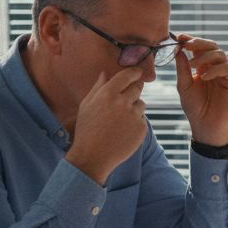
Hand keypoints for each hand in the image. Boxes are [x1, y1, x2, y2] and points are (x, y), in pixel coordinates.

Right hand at [65, 68, 146, 184]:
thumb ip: (98, 88)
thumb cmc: (87, 129)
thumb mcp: (86, 105)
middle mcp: (123, 103)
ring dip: (134, 108)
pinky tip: (123, 131)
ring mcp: (134, 116)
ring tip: (120, 120)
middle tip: (126, 98)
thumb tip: (105, 73)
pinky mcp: (141, 129)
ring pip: (141, 104)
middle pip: (137, 88)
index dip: (134, 72)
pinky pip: (142, 119)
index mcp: (108, 94)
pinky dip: (135, 123)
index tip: (138, 72)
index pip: (127, 76)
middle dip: (134, 89)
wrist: (93, 156)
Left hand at [174, 33, 227, 145]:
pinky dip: (214, 69)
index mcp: (203, 66)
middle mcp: (216, 67)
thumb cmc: (194, 107)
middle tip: (187, 44)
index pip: (199, 47)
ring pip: (220, 54)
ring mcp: (226, 74)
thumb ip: (182, 68)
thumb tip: (178, 50)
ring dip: (205, 56)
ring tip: (193, 65)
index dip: (191, 40)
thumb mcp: (184, 85)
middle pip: (212, 46)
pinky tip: (203, 76)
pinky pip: (226, 69)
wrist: (206, 125)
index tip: (179, 37)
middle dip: (199, 43)